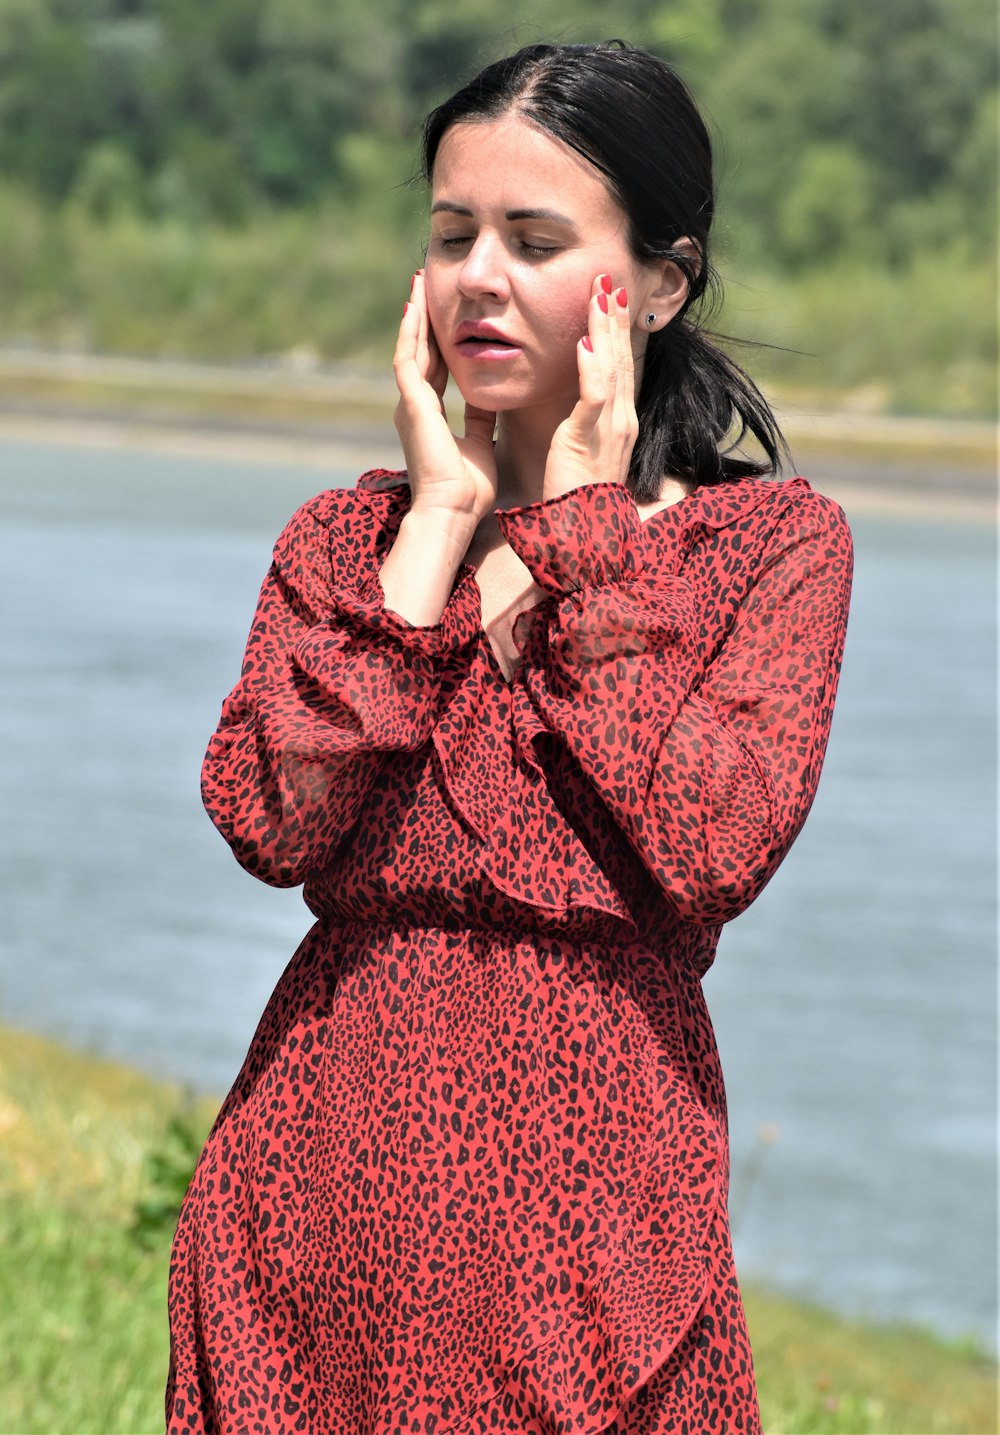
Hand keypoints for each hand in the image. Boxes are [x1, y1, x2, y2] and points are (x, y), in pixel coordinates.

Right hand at [393, 271, 498, 527]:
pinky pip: (407, 359)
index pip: (433, 367)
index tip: (446, 313)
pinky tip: (414, 306)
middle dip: (423, 318)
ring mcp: (409, 404)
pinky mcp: (411, 405)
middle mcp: (414, 406)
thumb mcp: (479, 441)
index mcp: (429, 415)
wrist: (452, 512)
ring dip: (414, 315)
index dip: (438, 339)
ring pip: (409, 348)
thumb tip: (488, 394)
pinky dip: (410, 332)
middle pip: (418, 351)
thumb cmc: (467, 490)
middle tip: (426, 284)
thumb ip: (479, 416)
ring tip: (418, 282)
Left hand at [542, 275, 638, 502]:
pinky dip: (591, 370)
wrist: (583, 534)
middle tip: (608, 279)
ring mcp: (610, 428)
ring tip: (599, 296)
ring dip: (604, 330)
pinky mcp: (589, 439)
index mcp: (619, 422)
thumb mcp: (581, 451)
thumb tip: (572, 403)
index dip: (614, 332)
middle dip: (613, 317)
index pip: (618, 367)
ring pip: (610, 368)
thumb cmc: (576, 498)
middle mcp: (621, 420)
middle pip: (619, 358)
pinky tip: (584, 345)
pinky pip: (594, 398)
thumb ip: (580, 424)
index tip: (609, 300)